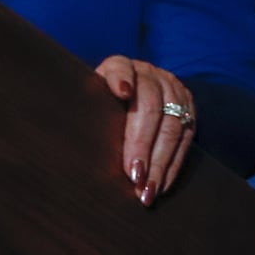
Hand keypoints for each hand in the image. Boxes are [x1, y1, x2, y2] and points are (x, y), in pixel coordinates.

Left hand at [94, 56, 194, 206]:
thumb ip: (86, 108)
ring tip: (147, 189)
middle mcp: (150, 74)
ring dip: (159, 163)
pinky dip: (172, 166)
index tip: (122, 92)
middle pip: (149, 107)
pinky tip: (161, 185)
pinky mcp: (189, 108)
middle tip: (133, 175)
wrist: (136, 88)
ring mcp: (173, 89)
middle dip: (142, 144)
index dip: (121, 79)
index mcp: (119, 65)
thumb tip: (65, 138)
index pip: (120, 69)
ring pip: (171, 126)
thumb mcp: (90, 97)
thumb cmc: (101, 102)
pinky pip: (185, 139)